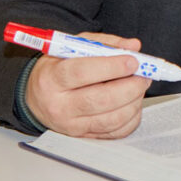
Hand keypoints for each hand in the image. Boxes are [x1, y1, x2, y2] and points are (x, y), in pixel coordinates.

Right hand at [24, 32, 151, 137]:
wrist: (36, 97)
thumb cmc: (58, 69)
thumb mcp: (74, 47)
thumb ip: (105, 44)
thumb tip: (133, 46)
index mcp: (52, 78)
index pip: (82, 73)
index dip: (112, 67)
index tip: (132, 61)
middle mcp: (59, 105)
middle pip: (101, 100)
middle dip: (130, 86)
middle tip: (144, 75)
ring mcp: (70, 125)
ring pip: (111, 119)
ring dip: (134, 102)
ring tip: (140, 87)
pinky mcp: (83, 136)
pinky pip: (115, 132)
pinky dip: (131, 118)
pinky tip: (132, 103)